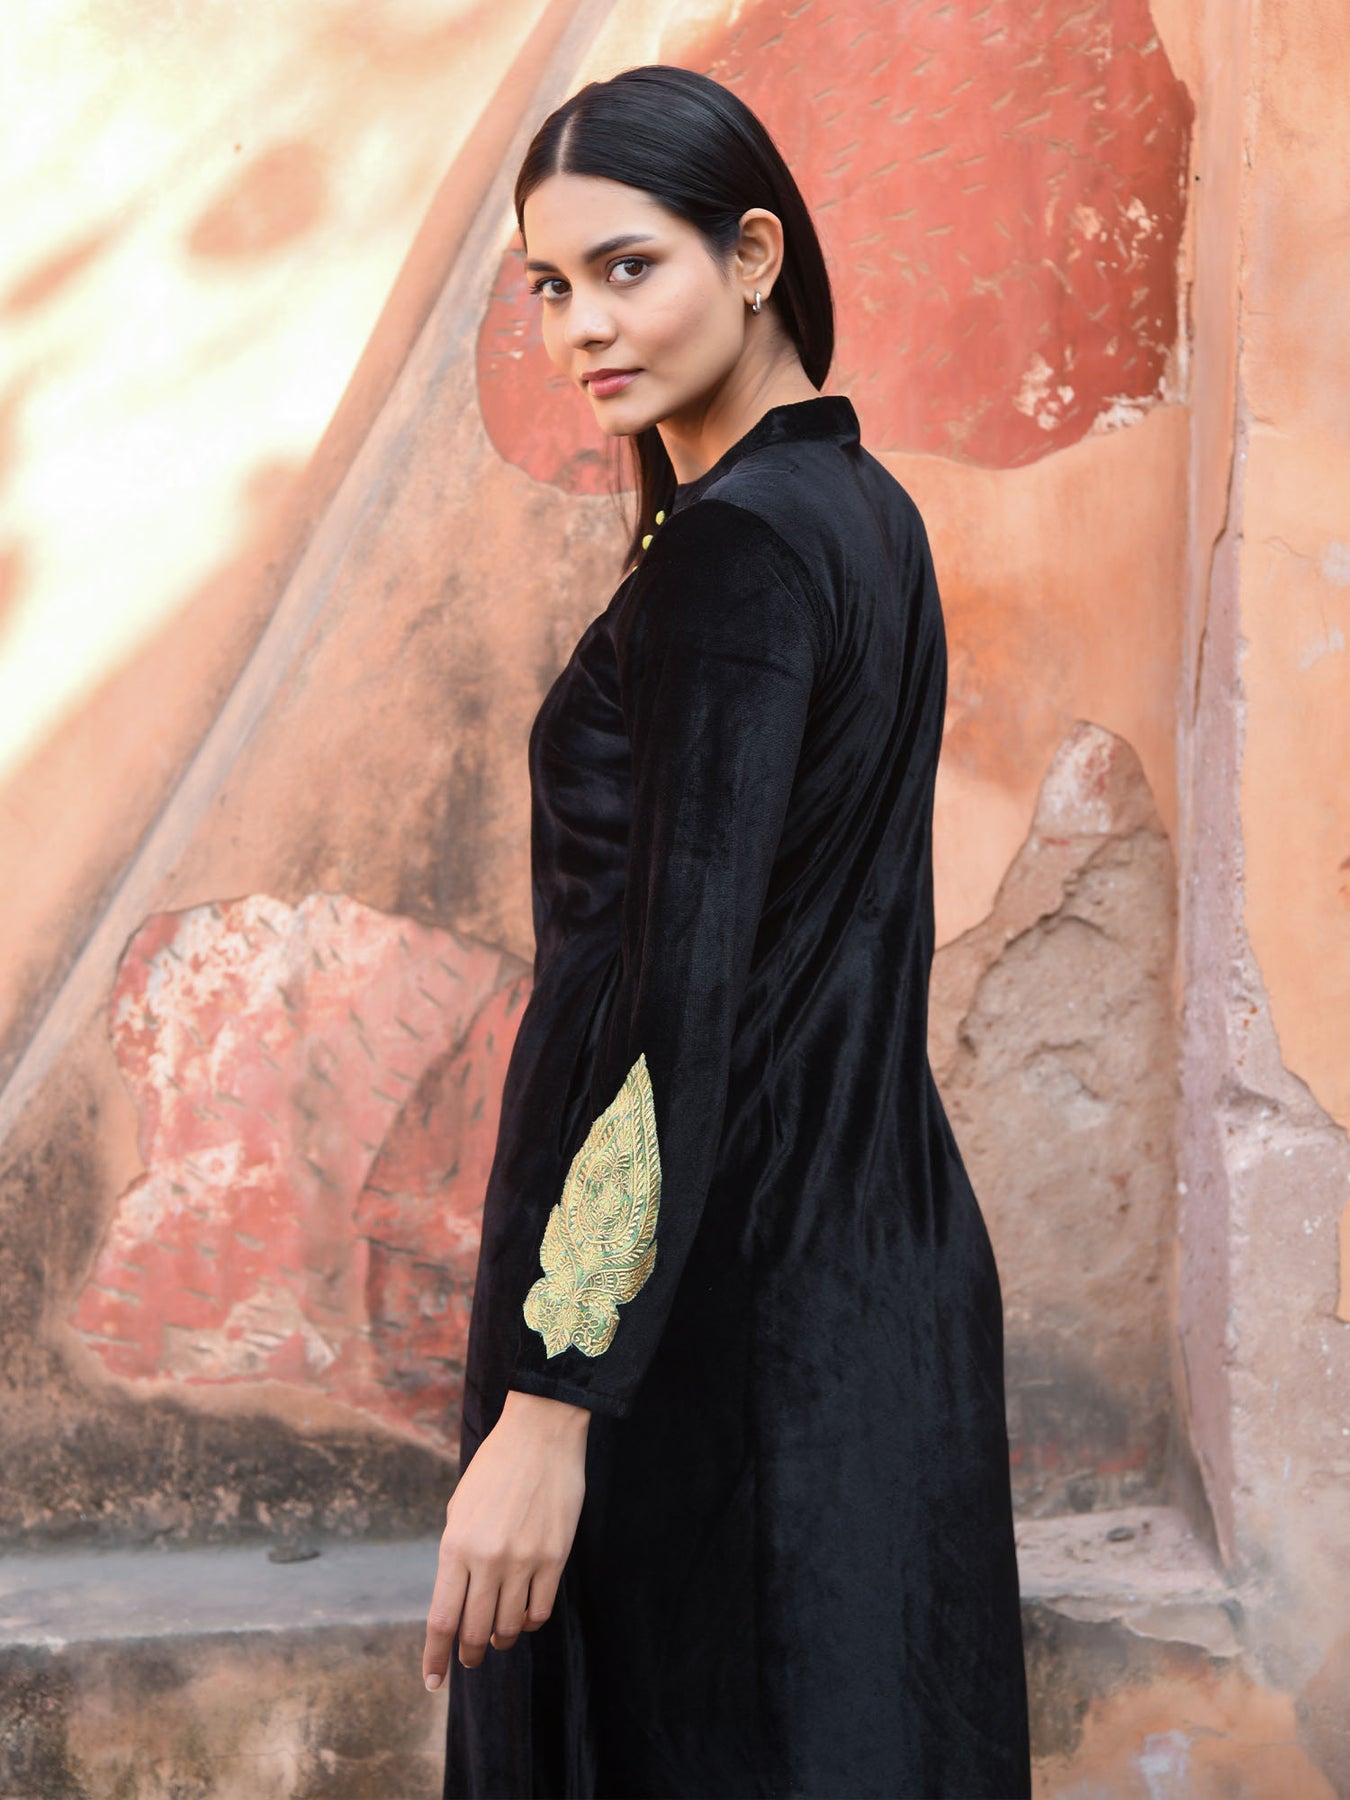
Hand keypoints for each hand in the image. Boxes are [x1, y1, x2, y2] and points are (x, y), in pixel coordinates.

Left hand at [422, 1389, 589, 1687]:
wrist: (540, 1434)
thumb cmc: (495, 1468)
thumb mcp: (460, 1509)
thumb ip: (455, 1555)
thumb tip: (455, 1601)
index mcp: (455, 1546)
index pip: (441, 1620)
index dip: (434, 1657)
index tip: (432, 1682)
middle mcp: (487, 1559)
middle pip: (475, 1632)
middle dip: (470, 1655)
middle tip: (471, 1659)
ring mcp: (524, 1560)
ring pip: (509, 1627)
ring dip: (501, 1639)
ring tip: (499, 1635)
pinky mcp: (555, 1557)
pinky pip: (540, 1611)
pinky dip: (529, 1621)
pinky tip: (525, 1615)